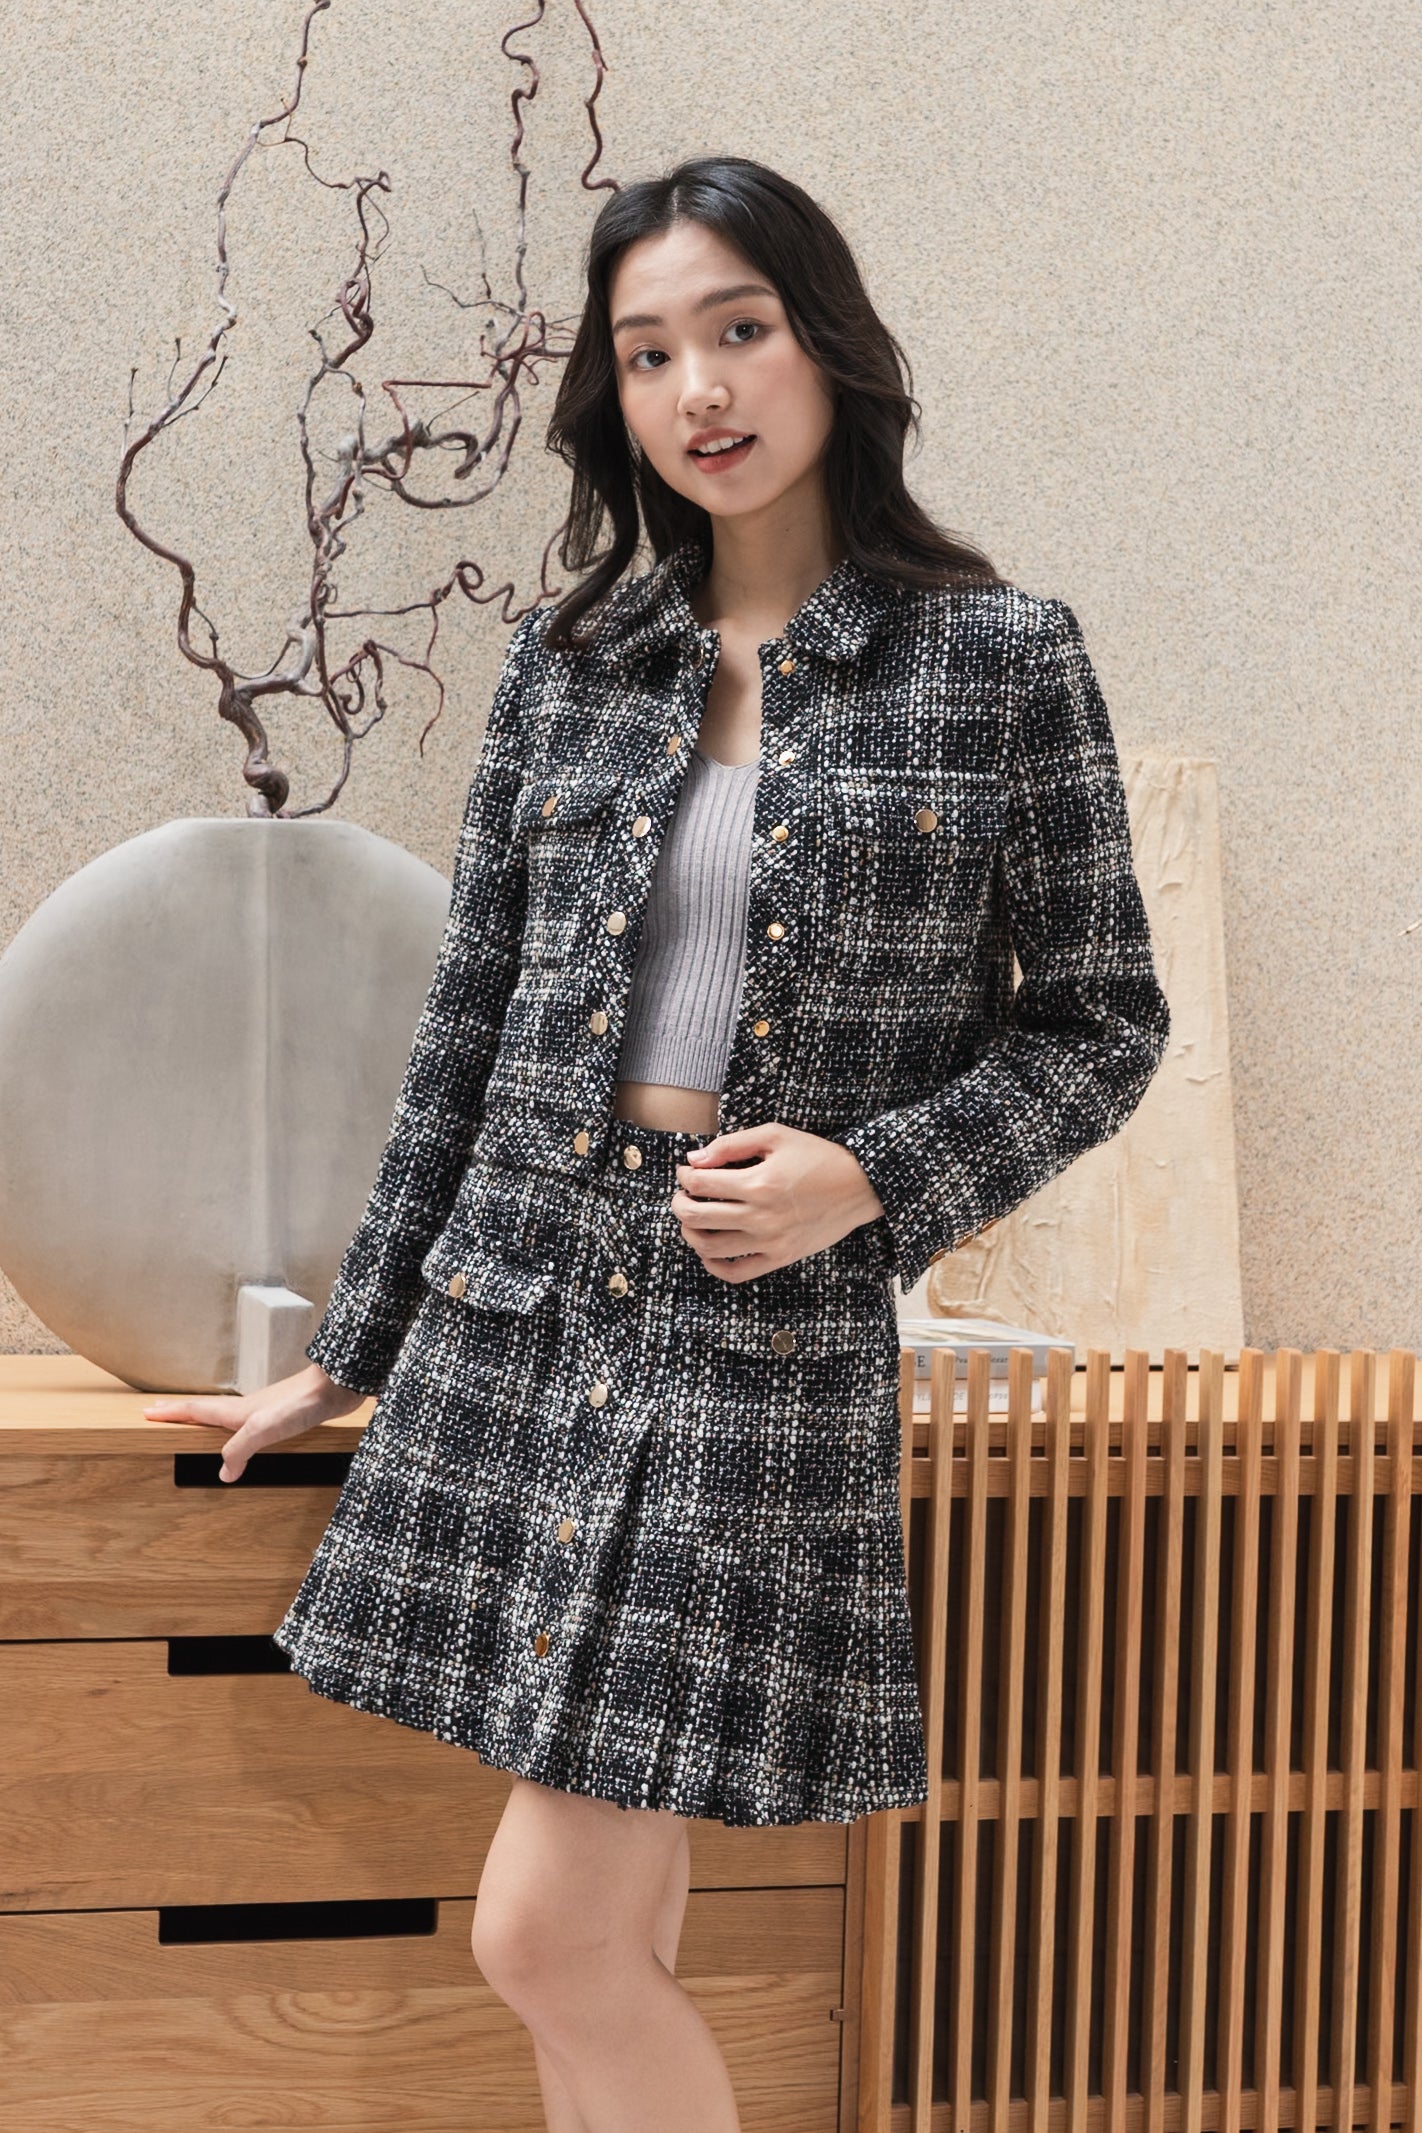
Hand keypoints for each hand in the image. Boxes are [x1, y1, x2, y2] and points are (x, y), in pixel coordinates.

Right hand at [141, 1361, 367, 1483]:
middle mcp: (247, 1409)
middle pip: (206, 1410)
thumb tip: (222, 1474)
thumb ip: (239, 1449)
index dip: (171, 1413)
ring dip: (206, 1418)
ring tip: (195, 1423)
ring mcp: (265, 1412)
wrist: (336, 1387)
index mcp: (237, 1412)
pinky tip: (245, 1434)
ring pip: (226, 1415)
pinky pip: (248, 1425)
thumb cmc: (301, 1403)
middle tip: (160, 1412)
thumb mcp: (264, 1429)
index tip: (147, 1413)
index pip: (195, 1411)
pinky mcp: (283, 1417)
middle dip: (181, 1412)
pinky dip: (235, 1429)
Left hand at [671, 1120, 884, 1282]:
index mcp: (758, 1183)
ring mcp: (770, 1241)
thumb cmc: (817, 1156)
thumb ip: (732, 1144)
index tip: (687, 1170)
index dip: (684, 1175)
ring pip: (709, 1248)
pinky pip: (737, 1273)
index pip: (699, 1183)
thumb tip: (694, 1159)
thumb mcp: (775, 1136)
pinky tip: (709, 1250)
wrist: (859, 1186)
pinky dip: (714, 1266)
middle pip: (696, 1216)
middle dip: (679, 1203)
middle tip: (682, 1194)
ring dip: (690, 1232)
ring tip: (693, 1218)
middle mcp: (761, 1216)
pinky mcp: (780, 1257)